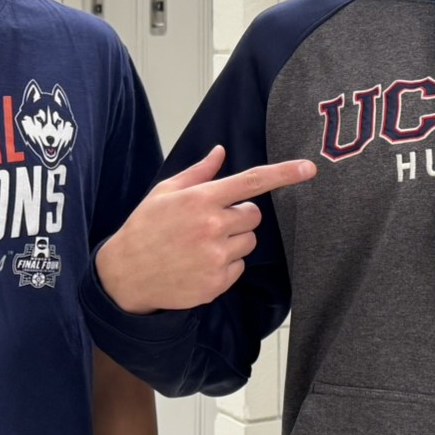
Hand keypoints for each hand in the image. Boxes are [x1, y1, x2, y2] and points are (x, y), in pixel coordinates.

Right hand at [96, 145, 315, 314]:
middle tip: (211, 222)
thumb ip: (198, 173)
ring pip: (249, 242)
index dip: (284, 174)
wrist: (125, 274)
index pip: (251, 182)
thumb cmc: (145, 227)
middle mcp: (212, 226)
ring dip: (234, 241)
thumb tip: (221, 152)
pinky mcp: (217, 282)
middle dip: (240, 216)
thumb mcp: (165, 192)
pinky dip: (226, 264)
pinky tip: (199, 262)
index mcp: (200, 199)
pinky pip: (239, 267)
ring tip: (202, 244)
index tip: (309, 168)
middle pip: (255, 216)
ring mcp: (216, 256)